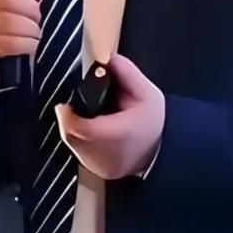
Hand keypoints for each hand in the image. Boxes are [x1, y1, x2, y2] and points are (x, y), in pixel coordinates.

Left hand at [54, 54, 164, 179]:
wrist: (164, 151)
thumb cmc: (154, 121)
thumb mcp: (146, 92)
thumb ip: (125, 73)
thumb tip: (106, 59)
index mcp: (114, 135)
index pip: (77, 127)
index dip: (68, 113)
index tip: (67, 101)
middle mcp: (102, 155)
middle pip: (70, 136)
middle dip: (69, 118)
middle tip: (75, 105)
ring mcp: (98, 167)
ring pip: (73, 145)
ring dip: (73, 129)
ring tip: (86, 116)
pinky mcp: (97, 172)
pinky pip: (79, 153)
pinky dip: (81, 140)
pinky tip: (92, 130)